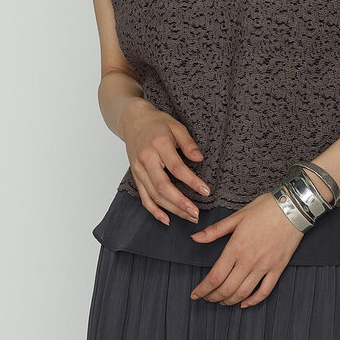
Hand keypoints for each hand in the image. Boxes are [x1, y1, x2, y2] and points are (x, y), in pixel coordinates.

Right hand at [120, 99, 210, 225]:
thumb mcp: (176, 126)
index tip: (206, 191)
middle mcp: (146, 159)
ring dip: (171, 209)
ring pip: (154, 195)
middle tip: (196, 213)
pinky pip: (143, 197)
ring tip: (188, 216)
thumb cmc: (157, 123)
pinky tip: (166, 219)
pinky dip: (154, 210)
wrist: (133, 120)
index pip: (176, 167)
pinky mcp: (136, 176)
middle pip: (162, 186)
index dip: (192, 181)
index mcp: (159, 145)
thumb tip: (199, 159)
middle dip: (180, 202)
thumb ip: (188, 143)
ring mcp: (139, 169)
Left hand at [188, 192, 304, 307]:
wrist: (293, 208)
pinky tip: (245, 303)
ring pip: (243, 293)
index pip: (215, 276)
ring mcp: (264, 267)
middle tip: (206, 298)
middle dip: (213, 297)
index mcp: (236, 247)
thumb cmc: (265, 208)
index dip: (203, 289)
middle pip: (227, 289)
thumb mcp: (237, 216)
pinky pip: (264, 292)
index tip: (195, 294)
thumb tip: (194, 237)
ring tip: (222, 301)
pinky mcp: (277, 269)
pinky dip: (253, 301)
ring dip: (230, 301)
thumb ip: (215, 230)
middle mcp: (249, 261)